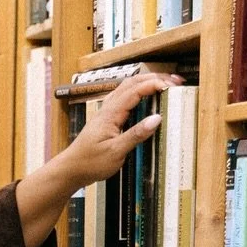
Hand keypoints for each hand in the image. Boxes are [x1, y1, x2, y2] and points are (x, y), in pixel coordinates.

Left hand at [66, 71, 178, 186]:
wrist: (71, 169)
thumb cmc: (90, 162)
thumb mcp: (115, 152)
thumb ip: (135, 135)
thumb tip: (156, 119)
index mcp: (111, 113)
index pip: (135, 90)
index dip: (154, 84)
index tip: (172, 86)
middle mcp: (108, 108)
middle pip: (132, 82)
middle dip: (155, 78)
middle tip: (175, 80)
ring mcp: (107, 111)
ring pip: (128, 87)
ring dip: (147, 82)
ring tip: (165, 84)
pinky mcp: (107, 118)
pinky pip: (124, 97)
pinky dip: (139, 91)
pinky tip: (146, 96)